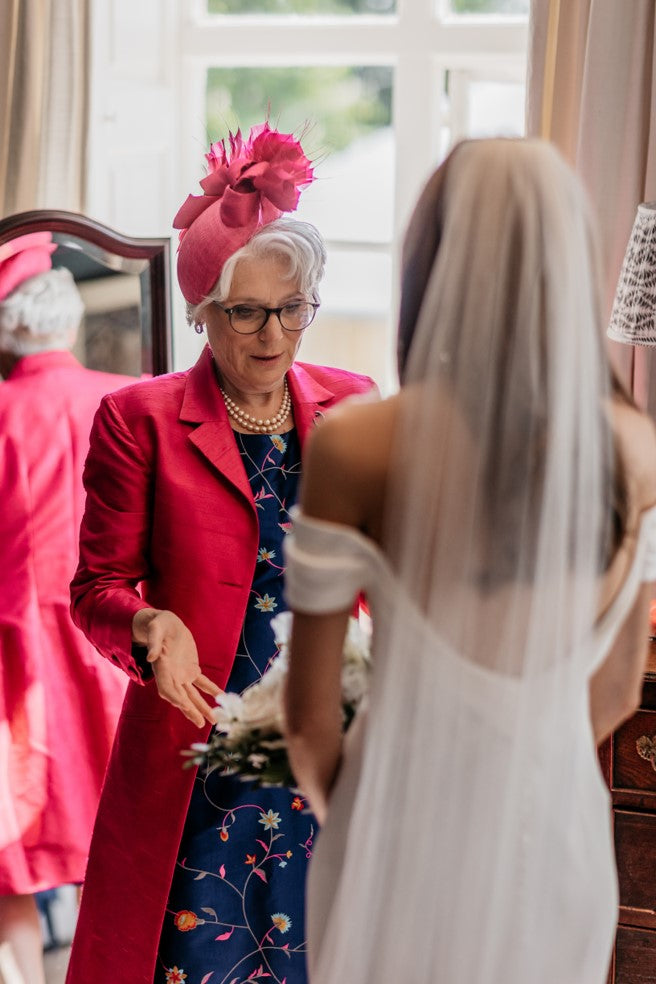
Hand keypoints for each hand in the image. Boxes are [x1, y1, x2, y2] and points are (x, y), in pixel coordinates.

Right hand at [132, 608, 220, 726]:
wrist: (166, 624)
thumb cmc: (158, 625)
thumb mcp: (155, 629)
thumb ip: (153, 643)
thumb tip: (150, 657)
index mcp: (161, 668)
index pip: (166, 688)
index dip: (175, 698)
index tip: (185, 706)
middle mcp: (171, 675)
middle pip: (180, 697)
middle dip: (190, 710)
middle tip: (201, 723)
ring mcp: (181, 674)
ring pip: (192, 695)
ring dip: (201, 707)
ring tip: (213, 720)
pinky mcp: (191, 669)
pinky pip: (202, 683)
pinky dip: (211, 690)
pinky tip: (221, 697)